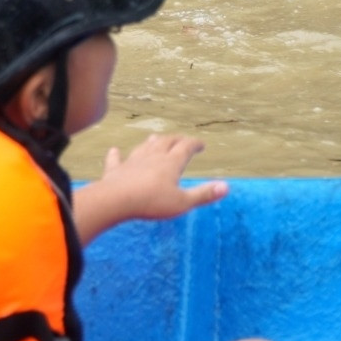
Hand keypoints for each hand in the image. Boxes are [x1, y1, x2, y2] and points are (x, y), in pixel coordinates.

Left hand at [75, 134, 227, 242]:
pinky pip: (115, 159)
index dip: (194, 144)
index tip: (201, 144)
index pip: (185, 148)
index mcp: (170, 163)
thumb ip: (203, 194)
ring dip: (152, 142)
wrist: (116, 199)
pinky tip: (114, 151)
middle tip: (182, 140)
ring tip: (156, 139)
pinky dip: (116, 155)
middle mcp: (152, 157)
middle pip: (165, 142)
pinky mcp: (115, 170)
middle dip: (175, 140)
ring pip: (144, 147)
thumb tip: (226, 186)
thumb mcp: (183, 202)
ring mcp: (132, 161)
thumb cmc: (152, 202)